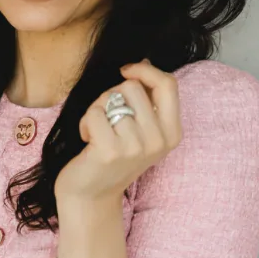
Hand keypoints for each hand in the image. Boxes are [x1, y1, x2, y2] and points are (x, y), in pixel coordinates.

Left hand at [53, 60, 182, 207]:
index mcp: (172, 134)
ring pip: (112, 98)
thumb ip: (147, 101)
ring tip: (98, 132)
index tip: (126, 71)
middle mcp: (159, 141)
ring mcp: (136, 147)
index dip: (145, 70)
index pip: (168, 84)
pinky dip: (86, 122)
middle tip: (107, 119)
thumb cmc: (113, 156)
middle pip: (133, 87)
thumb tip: (144, 62)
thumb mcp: (141, 131)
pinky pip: (95, 112)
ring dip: (97, 110)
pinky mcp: (111, 151)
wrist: (92, 196)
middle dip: (112, 95)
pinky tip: (89, 141)